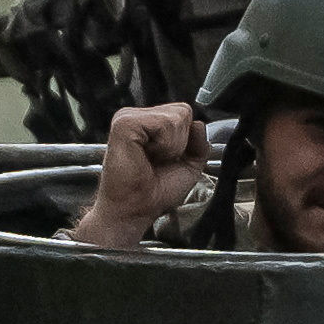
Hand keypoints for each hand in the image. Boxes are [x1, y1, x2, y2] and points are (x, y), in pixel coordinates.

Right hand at [73, 103, 202, 247]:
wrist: (136, 211)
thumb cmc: (153, 193)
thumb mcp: (189, 167)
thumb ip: (199, 145)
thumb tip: (199, 124)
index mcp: (147, 123)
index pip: (183, 112)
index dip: (185, 140)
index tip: (166, 160)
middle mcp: (136, 116)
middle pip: (183, 112)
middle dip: (180, 142)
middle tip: (157, 161)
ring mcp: (127, 118)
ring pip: (176, 117)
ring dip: (172, 146)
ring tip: (151, 160)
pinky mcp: (124, 124)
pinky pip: (163, 123)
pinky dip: (164, 145)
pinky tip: (146, 156)